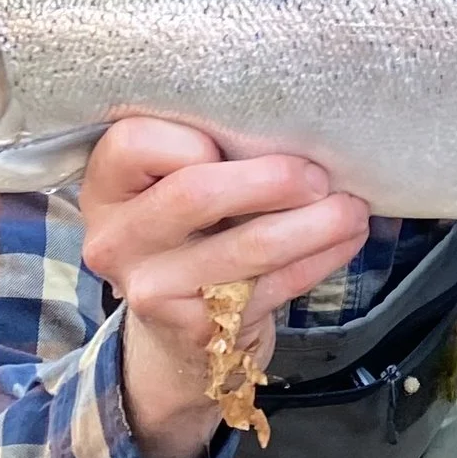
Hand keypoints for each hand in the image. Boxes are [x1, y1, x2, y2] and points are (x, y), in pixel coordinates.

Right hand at [78, 118, 368, 457]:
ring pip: (247, 245)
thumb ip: (206, 153)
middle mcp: (114, 239)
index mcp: (104, 187)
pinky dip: (320, 257)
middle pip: (194, 193)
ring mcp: (151, 290)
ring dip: (314, 223)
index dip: (194, 137)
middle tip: (319, 176)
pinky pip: (274, 285)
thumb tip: (297, 123)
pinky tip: (347, 238)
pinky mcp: (199, 329)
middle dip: (269, 180)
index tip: (241, 139)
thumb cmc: (190, 234)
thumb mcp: (172, 187)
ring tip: (352, 208)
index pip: (134, 142)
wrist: (182, 333)